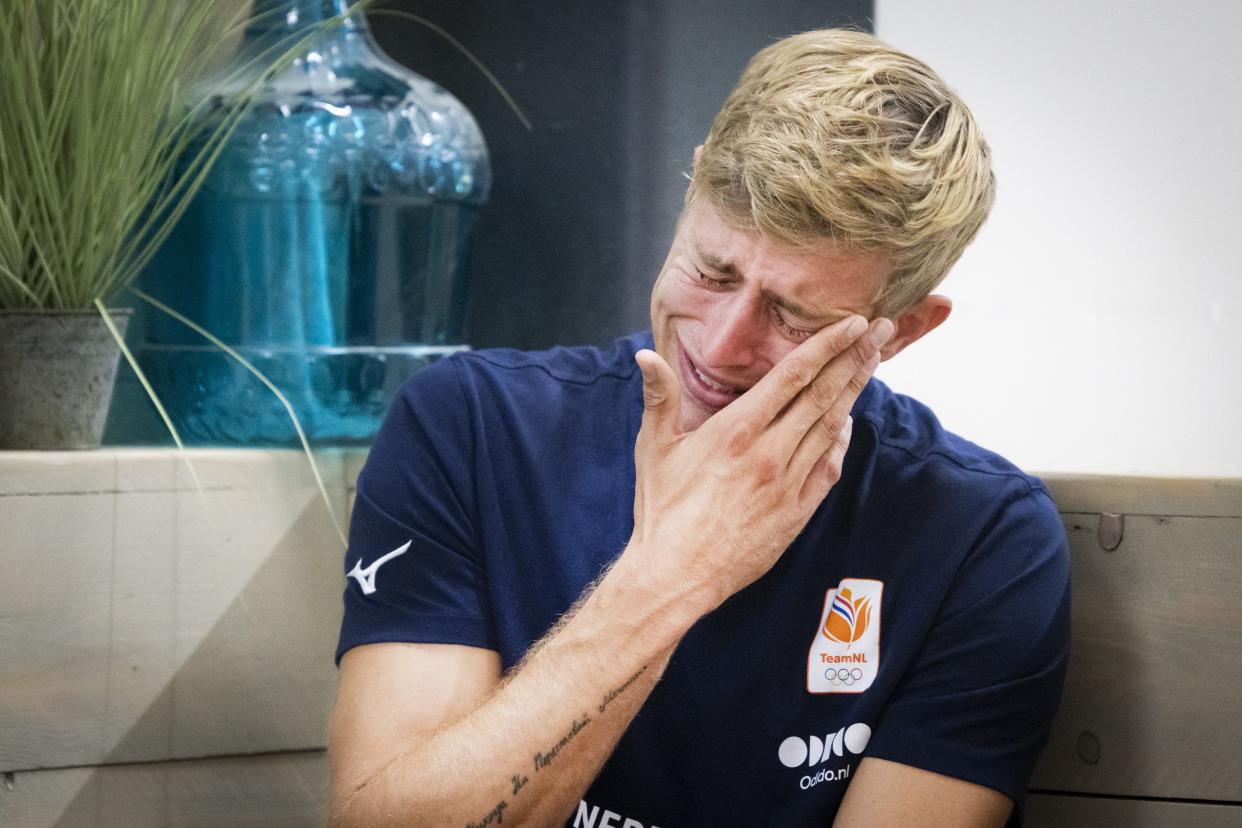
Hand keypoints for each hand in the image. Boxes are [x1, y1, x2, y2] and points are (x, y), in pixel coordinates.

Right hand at [626, 316, 892, 610]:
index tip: (852, 324)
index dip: (826, 346)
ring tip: (870, 364)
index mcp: (736, 431)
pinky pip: (828, 467)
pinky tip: (845, 423)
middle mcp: (769, 453)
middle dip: (854, 359)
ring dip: (853, 393)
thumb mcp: (653, 448)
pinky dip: (840, 441)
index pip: (792, 376)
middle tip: (881, 330)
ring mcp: (787, 484)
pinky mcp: (796, 512)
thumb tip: (646, 354)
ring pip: (831, 428)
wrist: (677, 575)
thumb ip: (659, 397)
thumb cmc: (661, 511)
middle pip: (823, 395)